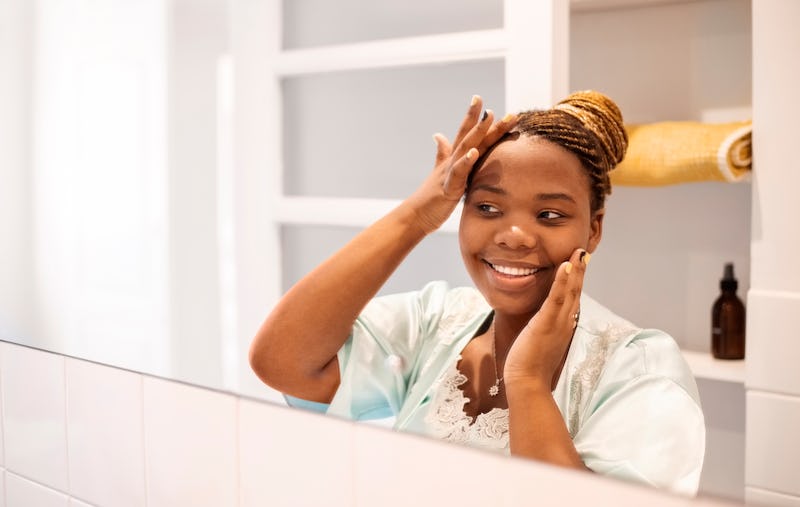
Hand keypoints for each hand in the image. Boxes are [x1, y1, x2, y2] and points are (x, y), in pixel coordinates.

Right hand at [406, 95, 516, 233]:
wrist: (416, 215)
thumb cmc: (430, 197)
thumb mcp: (439, 172)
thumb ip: (441, 153)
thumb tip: (438, 135)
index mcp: (452, 159)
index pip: (464, 133)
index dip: (472, 116)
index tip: (479, 98)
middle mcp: (451, 162)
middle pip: (469, 136)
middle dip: (483, 120)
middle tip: (498, 105)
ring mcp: (449, 173)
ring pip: (465, 148)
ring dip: (478, 132)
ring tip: (489, 117)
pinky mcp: (448, 188)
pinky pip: (458, 173)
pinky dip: (466, 162)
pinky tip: (474, 152)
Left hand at [504, 248, 589, 389]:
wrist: (528, 384)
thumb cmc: (531, 367)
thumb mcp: (542, 343)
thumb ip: (546, 331)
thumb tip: (546, 323)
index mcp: (563, 327)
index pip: (573, 300)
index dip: (577, 282)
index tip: (580, 265)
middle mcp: (565, 323)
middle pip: (576, 292)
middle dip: (581, 271)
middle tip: (585, 251)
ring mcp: (557, 323)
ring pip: (570, 292)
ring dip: (576, 270)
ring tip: (580, 252)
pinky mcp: (546, 324)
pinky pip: (556, 299)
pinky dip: (562, 282)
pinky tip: (566, 266)